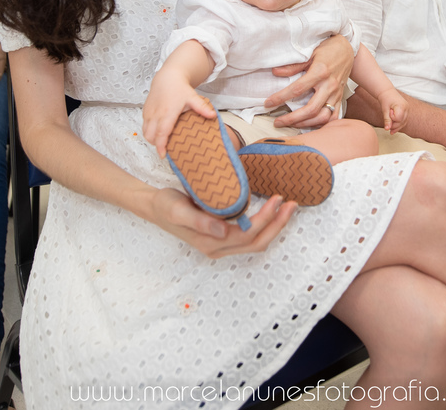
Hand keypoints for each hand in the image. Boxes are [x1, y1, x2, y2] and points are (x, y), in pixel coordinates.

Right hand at [143, 72, 215, 156]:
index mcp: (167, 112)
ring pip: (146, 133)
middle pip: (151, 136)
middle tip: (166, 149)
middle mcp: (156, 114)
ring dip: (152, 139)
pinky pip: (144, 126)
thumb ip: (202, 108)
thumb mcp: (193, 97)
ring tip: (162, 142)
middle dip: (157, 145)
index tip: (163, 155)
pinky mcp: (145, 111)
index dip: (161, 146)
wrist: (167, 78)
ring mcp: (149, 113)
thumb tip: (213, 116)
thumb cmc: (180, 88)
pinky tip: (158, 132)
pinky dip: (149, 132)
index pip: (161, 133)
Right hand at [150, 189, 295, 257]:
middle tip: (292, 203)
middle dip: (278, 224)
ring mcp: (221, 244)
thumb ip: (200, 221)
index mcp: (211, 243)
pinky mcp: (222, 236)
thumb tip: (222, 231)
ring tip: (287, 207)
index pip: (248, 235)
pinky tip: (271, 210)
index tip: (278, 199)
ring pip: (255, 241)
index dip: (266, 219)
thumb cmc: (165, 206)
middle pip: (257, 242)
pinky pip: (249, 235)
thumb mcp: (178, 210)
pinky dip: (264, 224)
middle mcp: (219, 247)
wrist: (153, 206)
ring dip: (274, 226)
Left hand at [268, 35, 353, 128]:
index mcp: (320, 72)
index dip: (280, 98)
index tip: (268, 103)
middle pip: (311, 109)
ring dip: (306, 123)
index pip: (297, 89)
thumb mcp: (309, 53)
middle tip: (278, 122)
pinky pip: (334, 117)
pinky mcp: (341, 98)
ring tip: (292, 124)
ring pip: (323, 117)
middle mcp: (329, 85)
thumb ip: (293, 65)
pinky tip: (310, 124)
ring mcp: (336, 93)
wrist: (348, 48)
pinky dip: (322, 124)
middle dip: (292, 119)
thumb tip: (276, 72)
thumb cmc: (327, 49)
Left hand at [377, 87, 408, 134]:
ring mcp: (407, 110)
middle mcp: (407, 108)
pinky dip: (399, 124)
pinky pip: (404, 120)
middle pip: (402, 122)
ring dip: (397, 127)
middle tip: (387, 124)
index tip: (389, 112)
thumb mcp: (384, 110)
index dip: (392, 119)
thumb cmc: (385, 99)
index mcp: (402, 106)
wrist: (387, 92)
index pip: (398, 119)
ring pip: (404, 122)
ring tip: (390, 131)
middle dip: (394, 125)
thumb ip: (387, 120)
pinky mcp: (406, 111)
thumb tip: (387, 129)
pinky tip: (393, 129)